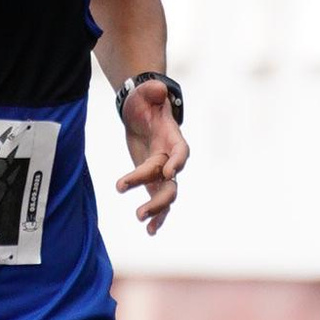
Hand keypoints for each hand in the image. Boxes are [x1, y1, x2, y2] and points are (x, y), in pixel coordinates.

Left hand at [116, 91, 187, 235]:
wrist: (143, 110)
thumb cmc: (146, 100)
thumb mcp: (147, 92)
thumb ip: (153, 91)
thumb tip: (157, 88)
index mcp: (173, 138)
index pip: (181, 152)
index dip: (178, 162)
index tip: (168, 172)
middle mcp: (171, 158)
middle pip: (171, 183)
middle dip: (157, 199)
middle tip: (139, 212)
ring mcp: (163, 171)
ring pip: (165, 196)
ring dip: (156, 211)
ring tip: (141, 222)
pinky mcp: (153, 179)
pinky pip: (157, 199)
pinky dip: (156, 215)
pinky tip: (149, 230)